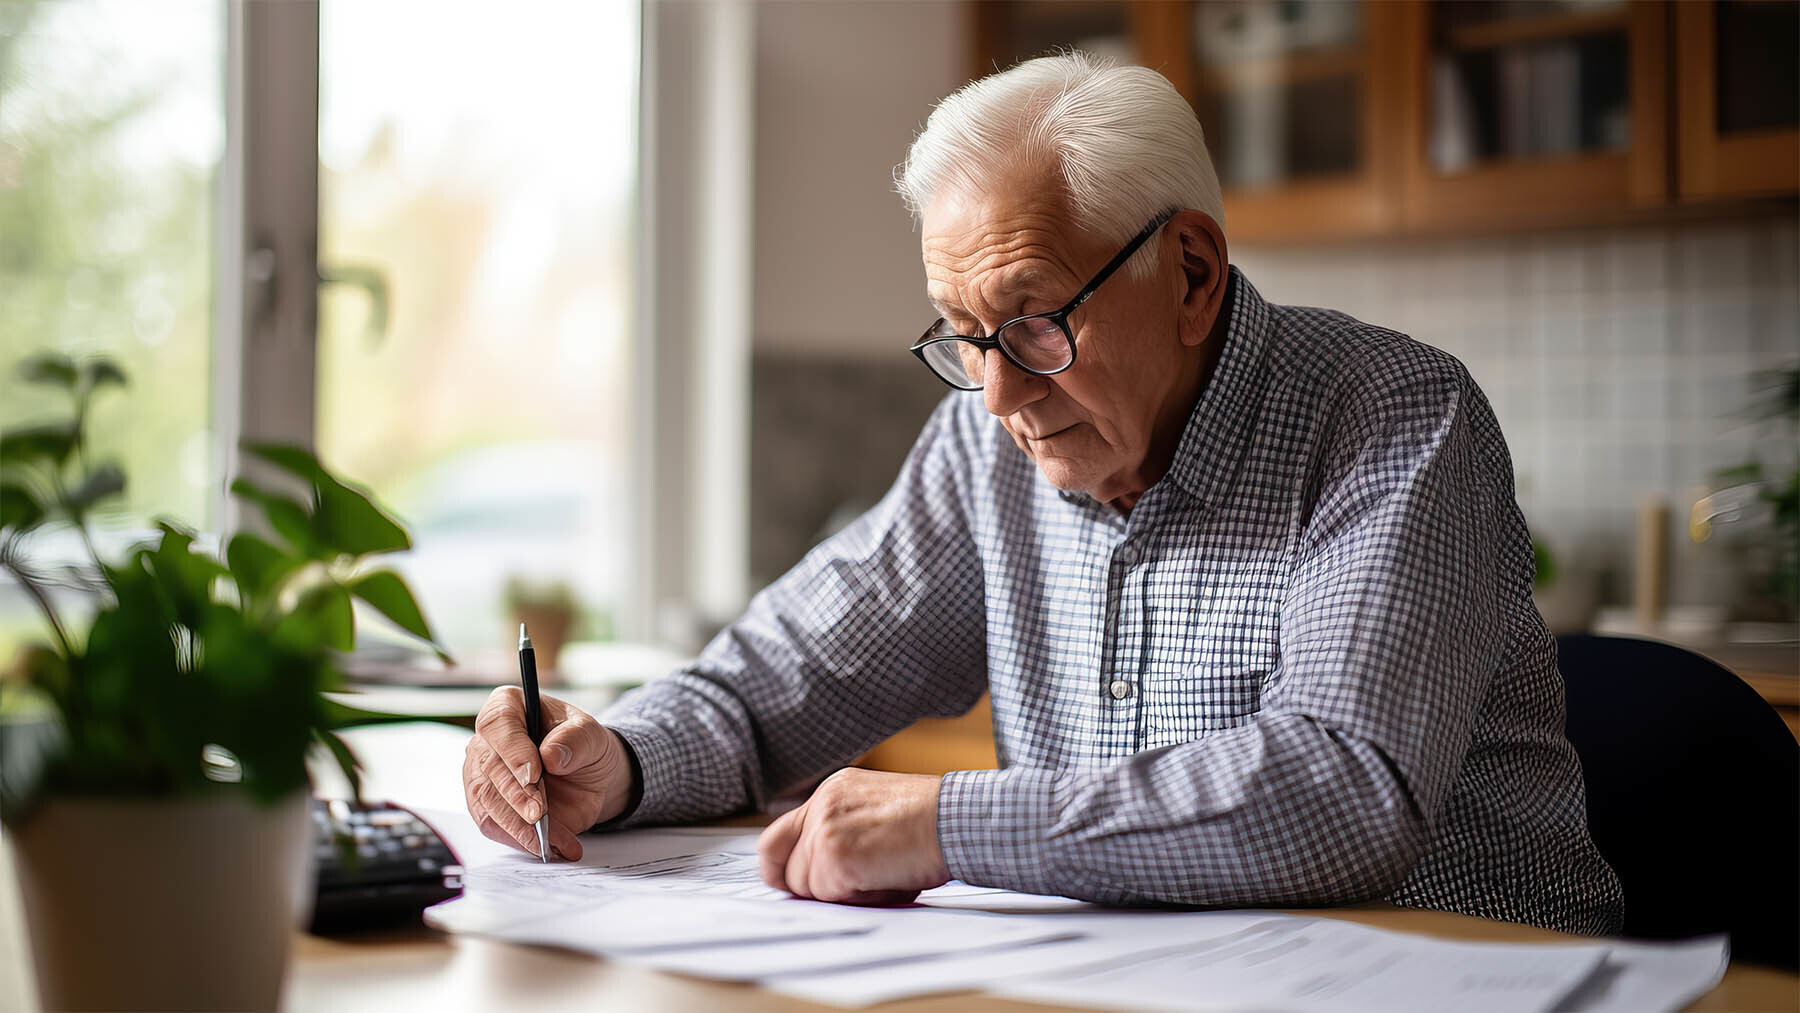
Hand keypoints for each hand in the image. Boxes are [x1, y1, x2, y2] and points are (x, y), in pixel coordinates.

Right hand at [461, 688, 634, 860]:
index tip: (533, 773)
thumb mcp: (591, 734)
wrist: (589, 775)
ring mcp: (482, 775)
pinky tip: (549, 846)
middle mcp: (487, 741)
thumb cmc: (584, 745)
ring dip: (517, 824)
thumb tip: (551, 755)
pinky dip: (521, 840)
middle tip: (539, 813)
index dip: (512, 750)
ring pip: (487, 803)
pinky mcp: (487, 807)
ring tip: (550, 839)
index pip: (497, 725)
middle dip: (517, 796)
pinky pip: (495, 827)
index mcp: (508, 707)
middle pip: (489, 769)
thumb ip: (575, 740)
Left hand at [756, 768, 949, 904]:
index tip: (793, 885)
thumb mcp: (878, 815)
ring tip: (883, 874)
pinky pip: (828, 895)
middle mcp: (822, 804)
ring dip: (843, 894)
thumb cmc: (935, 823)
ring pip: (806, 887)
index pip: (776, 836)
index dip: (781, 869)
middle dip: (814, 888)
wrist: (957, 819)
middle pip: (784, 868)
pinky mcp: (834, 854)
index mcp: (832, 791)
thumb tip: (821, 878)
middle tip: (854, 886)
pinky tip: (887, 878)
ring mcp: (825, 828)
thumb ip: (843, 833)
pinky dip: (858, 898)